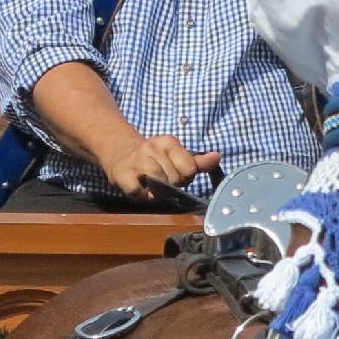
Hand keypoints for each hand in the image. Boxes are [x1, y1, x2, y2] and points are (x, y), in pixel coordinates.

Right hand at [101, 134, 221, 196]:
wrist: (121, 152)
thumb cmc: (154, 157)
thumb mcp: (176, 155)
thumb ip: (198, 161)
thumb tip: (217, 158)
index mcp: (168, 142)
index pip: (189, 168)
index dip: (186, 177)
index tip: (178, 176)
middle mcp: (152, 148)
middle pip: (174, 179)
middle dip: (172, 186)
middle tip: (163, 182)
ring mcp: (137, 161)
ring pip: (158, 183)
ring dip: (158, 192)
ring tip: (153, 187)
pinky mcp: (122, 174)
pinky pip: (137, 191)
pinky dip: (142, 196)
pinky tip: (143, 192)